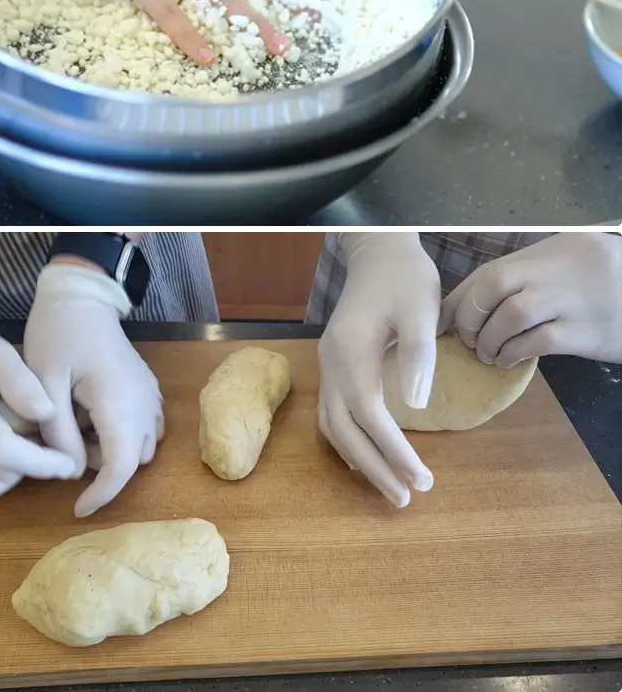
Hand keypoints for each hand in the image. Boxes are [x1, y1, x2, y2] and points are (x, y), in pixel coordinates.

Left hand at [24, 263, 163, 517]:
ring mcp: (151, 393)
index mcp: (118, 400)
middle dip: (103, 467)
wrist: (81, 300)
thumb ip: (59, 433)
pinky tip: (95, 415)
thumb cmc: (57, 336)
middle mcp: (144, 401)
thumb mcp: (46, 385)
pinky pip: (147, 426)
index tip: (76, 508)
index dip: (102, 494)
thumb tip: (71, 472)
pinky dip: (124, 434)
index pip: (122, 465)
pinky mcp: (149, 388)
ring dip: (114, 450)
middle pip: (135, 459)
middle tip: (67, 443)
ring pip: (143, 445)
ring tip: (79, 424)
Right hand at [317, 231, 439, 507]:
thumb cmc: (404, 279)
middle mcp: (332, 364)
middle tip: (407, 498)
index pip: (370, 416)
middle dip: (375, 468)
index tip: (422, 479)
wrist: (378, 252)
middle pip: (345, 430)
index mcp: (352, 353)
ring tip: (390, 486)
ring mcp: (328, 365)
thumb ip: (418, 356)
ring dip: (360, 460)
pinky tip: (367, 455)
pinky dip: (348, 441)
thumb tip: (417, 408)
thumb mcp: (420, 310)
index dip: (394, 452)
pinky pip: (332, 413)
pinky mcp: (334, 364)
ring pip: (333, 426)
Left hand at [439, 232, 621, 366]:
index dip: (458, 299)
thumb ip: (524, 276)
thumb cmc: (600, 283)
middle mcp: (556, 268)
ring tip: (488, 354)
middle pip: (494, 284)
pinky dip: (513, 353)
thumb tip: (471, 303)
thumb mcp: (563, 264)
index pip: (489, 271)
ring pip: (512, 314)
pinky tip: (508, 360)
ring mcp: (572, 299)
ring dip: (490, 339)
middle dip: (470, 316)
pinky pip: (537, 341)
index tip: (442, 321)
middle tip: (468, 339)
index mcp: (546, 251)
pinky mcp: (586, 332)